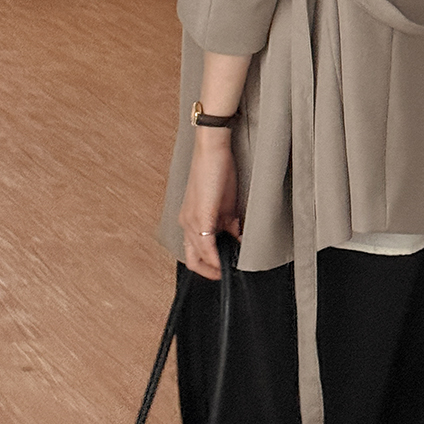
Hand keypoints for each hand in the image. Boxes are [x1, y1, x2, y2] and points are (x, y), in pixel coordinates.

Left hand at [178, 131, 242, 274]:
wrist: (213, 148)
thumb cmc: (217, 171)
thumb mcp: (224, 203)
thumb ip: (227, 224)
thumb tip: (237, 240)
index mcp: (189, 219)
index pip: (194, 252)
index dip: (209, 265)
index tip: (224, 269)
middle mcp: (186, 223)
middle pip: (192, 261)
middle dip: (210, 272)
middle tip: (226, 274)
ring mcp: (191, 221)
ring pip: (198, 256)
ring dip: (216, 265)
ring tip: (231, 266)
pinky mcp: (201, 216)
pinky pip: (206, 247)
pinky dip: (217, 258)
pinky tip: (227, 260)